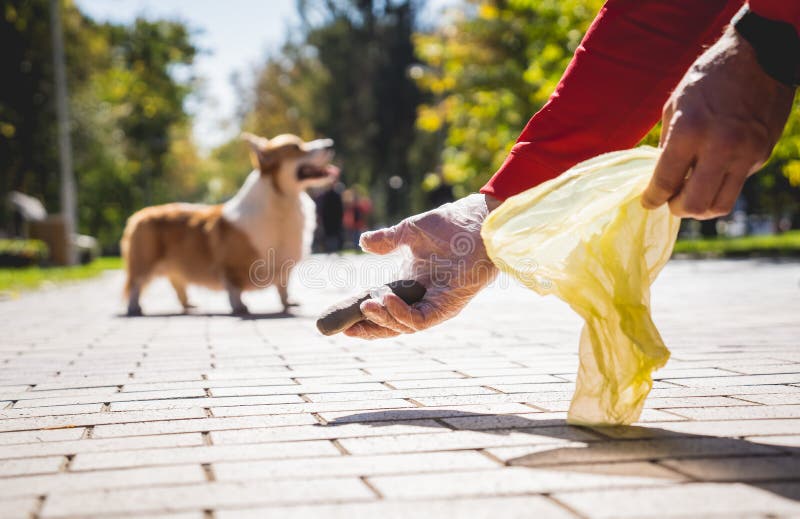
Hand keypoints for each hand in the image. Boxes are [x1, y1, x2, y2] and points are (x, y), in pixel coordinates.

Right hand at [344, 193, 499, 339]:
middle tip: (343, 327)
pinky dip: (401, 314)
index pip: (381, 305)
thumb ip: (387, 240)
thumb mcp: (409, 231)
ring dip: (382, 319)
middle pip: (389, 323)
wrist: (477, 222)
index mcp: (409, 283)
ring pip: (403, 326)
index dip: (361, 314)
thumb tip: (363, 243)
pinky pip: (420, 320)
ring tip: (366, 306)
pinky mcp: (448, 307)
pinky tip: (386, 300)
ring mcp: (435, 305)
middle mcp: (421, 298)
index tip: (339, 320)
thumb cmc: (449, 224)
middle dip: (366, 328)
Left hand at [642, 28, 794, 218]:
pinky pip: (736, 185)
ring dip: (700, 208)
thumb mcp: (676, 106)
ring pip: (719, 206)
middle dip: (676, 208)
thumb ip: (668, 145)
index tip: (648, 202)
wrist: (760, 56)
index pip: (665, 182)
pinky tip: (711, 172)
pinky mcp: (762, 156)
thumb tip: (662, 179)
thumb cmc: (708, 78)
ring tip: (690, 195)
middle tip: (669, 201)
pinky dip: (719, 187)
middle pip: (693, 204)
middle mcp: (720, 147)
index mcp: (689, 130)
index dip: (652, 199)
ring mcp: (745, 154)